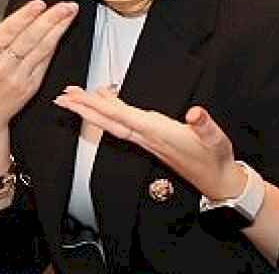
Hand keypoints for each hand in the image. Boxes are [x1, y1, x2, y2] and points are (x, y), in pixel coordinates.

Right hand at [0, 0, 77, 139]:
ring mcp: (19, 77)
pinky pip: (44, 63)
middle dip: (50, 19)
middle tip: (65, 5)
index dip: (24, 17)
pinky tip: (62, 32)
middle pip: (29, 39)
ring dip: (58, 29)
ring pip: (41, 49)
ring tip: (70, 12)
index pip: (8, 32)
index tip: (39, 3)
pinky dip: (54, 46)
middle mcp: (2, 66)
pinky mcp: (31, 86)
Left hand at [53, 87, 246, 200]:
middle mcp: (147, 137)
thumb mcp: (215, 139)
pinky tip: (105, 103)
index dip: (98, 106)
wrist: (217, 181)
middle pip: (108, 121)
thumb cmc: (215, 158)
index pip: (121, 117)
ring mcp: (147, 139)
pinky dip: (111, 112)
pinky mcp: (151, 140)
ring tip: (74, 97)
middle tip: (62, 96)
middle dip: (84, 109)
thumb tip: (195, 113)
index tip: (78, 97)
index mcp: (157, 133)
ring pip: (113, 123)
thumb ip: (205, 125)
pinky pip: (124, 124)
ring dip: (92, 110)